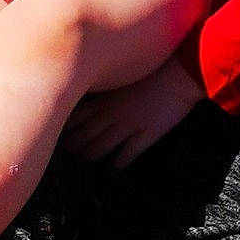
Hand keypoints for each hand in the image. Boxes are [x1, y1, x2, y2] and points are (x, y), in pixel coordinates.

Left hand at [64, 56, 204, 170]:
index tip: (60, 134)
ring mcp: (126, 127)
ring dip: (90, 158)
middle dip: (73, 148)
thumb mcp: (122, 74)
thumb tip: (88, 93)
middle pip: (82, 137)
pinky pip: (124, 157)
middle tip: (69, 155)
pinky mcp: (144, 136)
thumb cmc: (153, 68)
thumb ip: (105, 86)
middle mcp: (110, 114)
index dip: (64, 129)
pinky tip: (112, 171)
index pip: (73, 118)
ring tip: (87, 163)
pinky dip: (115, 166)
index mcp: (103, 97)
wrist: (180, 73)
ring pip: (98, 149)